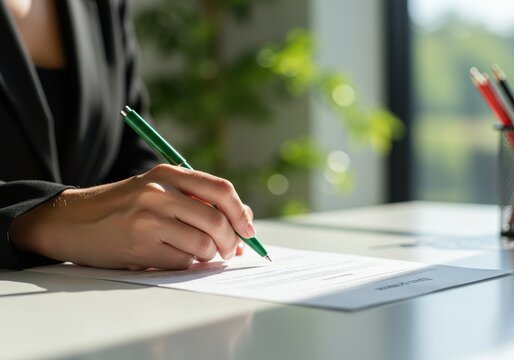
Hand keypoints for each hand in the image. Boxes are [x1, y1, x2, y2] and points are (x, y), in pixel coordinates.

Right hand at [9, 164, 255, 269]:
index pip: (221, 190)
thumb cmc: (123, 206)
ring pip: (203, 245)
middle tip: (228, 250)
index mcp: (168, 173)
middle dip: (230, 241)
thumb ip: (196, 199)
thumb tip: (243, 220)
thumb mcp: (157, 189)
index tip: (248, 230)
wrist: (73, 220)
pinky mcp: (140, 244)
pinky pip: (182, 261)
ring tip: (196, 253)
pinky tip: (170, 256)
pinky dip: (184, 264)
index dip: (241, 212)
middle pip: (217, 221)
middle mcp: (160, 191)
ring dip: (207, 256)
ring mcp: (149, 218)